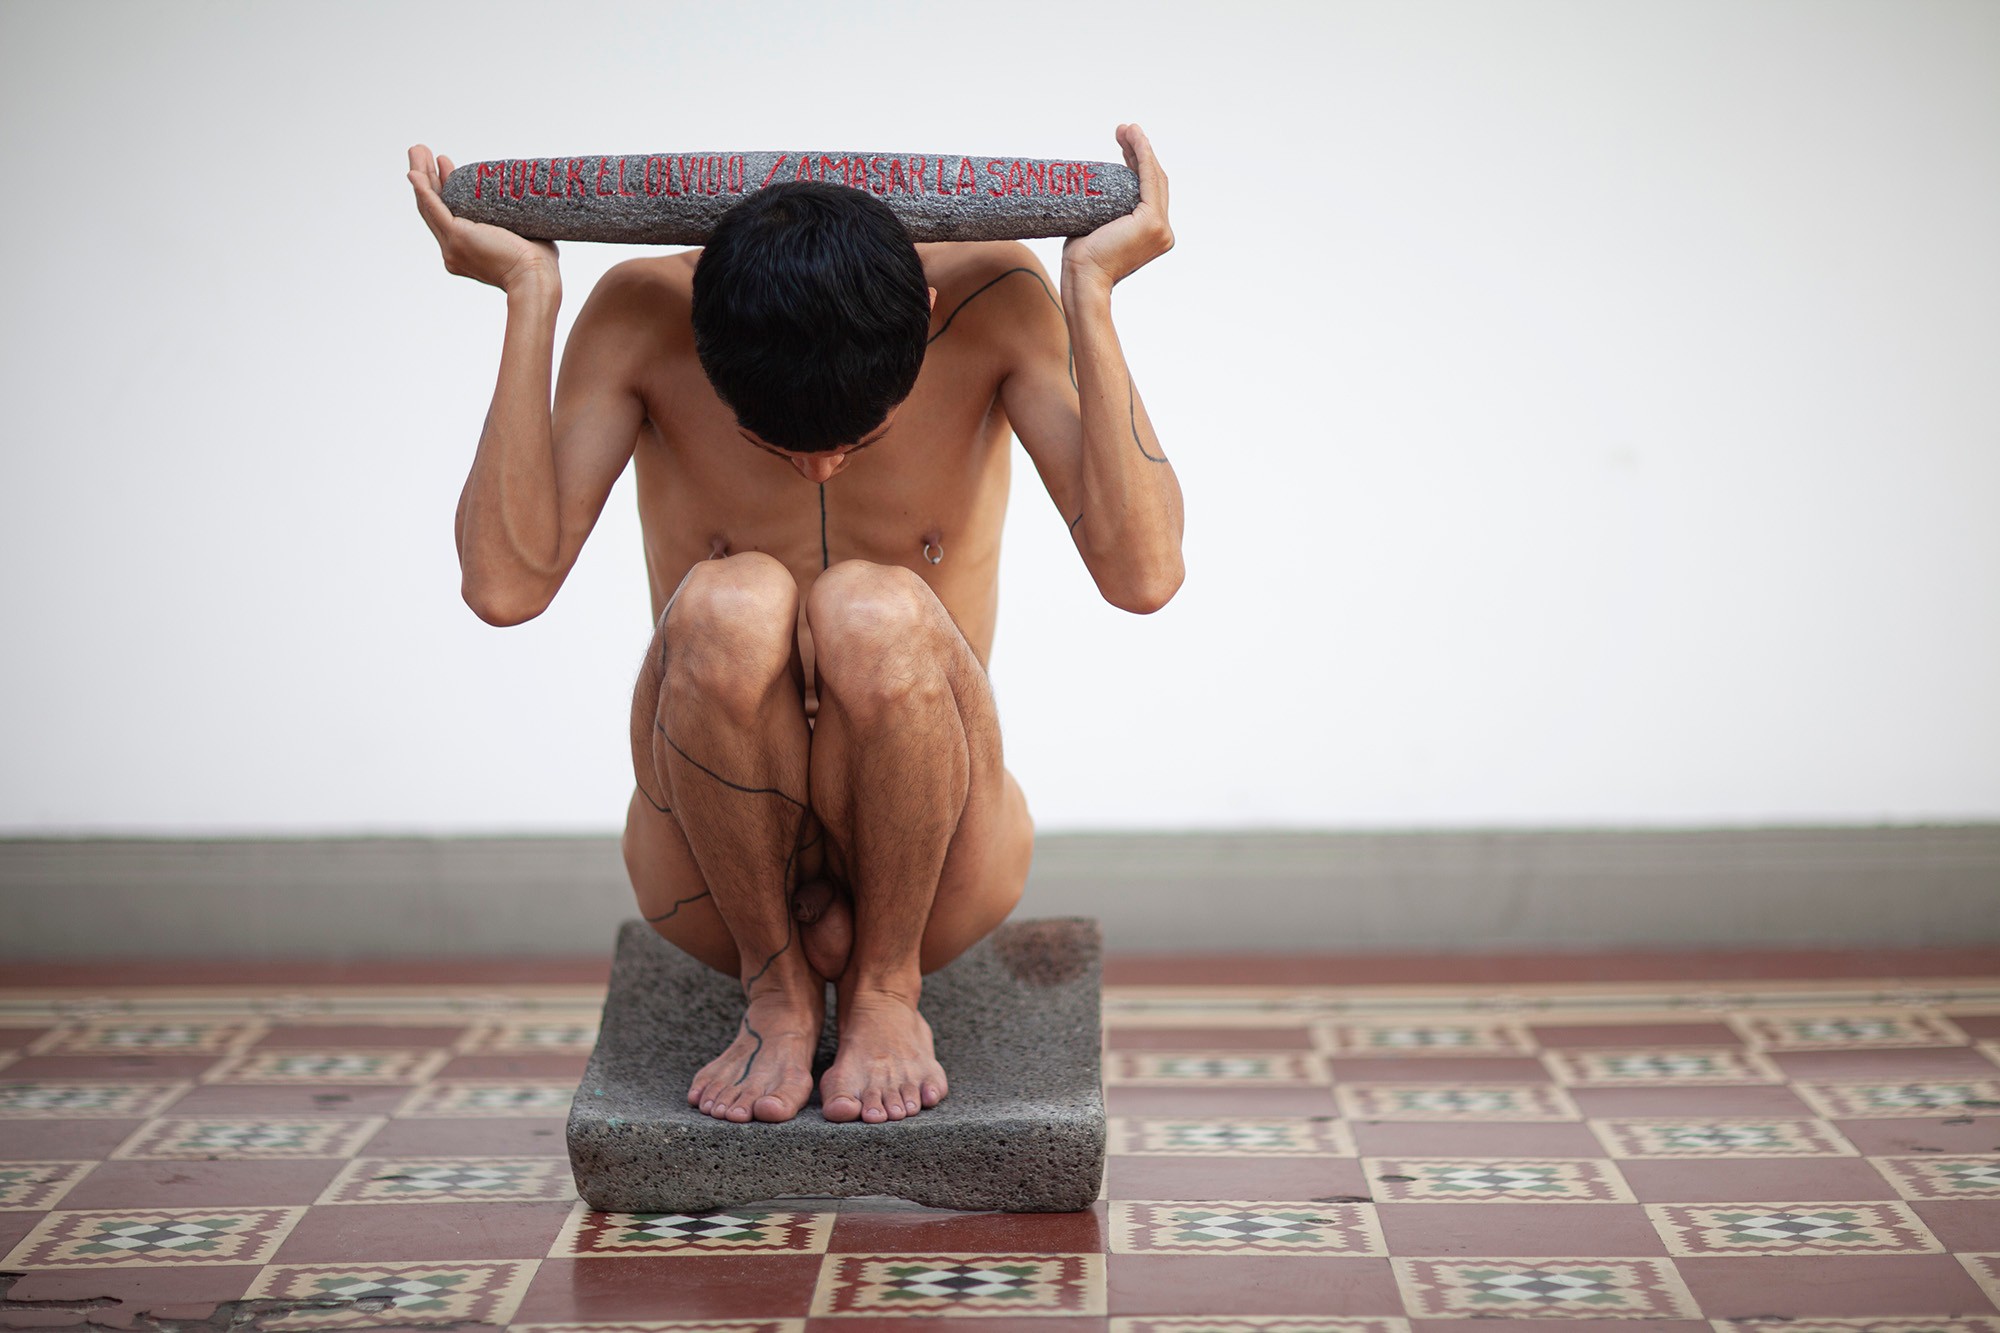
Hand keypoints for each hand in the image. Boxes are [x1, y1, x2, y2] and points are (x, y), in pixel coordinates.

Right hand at [406, 144, 558, 293]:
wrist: (535, 280)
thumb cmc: (538, 267)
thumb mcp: (522, 237)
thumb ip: (515, 221)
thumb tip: (528, 203)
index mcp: (467, 252)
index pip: (449, 215)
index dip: (445, 189)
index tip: (446, 167)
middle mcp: (454, 251)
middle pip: (433, 208)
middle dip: (427, 178)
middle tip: (421, 153)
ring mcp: (453, 246)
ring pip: (429, 205)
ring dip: (421, 176)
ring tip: (417, 150)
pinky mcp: (457, 237)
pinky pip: (434, 208)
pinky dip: (423, 190)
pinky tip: (414, 174)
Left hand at [1062, 123, 1172, 293]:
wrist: (1083, 280)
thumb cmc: (1082, 260)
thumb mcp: (1095, 228)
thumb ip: (1102, 211)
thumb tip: (1089, 191)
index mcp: (1152, 234)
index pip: (1147, 191)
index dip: (1137, 164)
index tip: (1123, 145)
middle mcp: (1163, 232)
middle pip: (1153, 181)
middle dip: (1139, 152)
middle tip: (1123, 130)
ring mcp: (1161, 228)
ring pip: (1153, 177)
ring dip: (1141, 148)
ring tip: (1126, 128)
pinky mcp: (1152, 222)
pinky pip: (1148, 180)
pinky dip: (1142, 156)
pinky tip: (1134, 138)